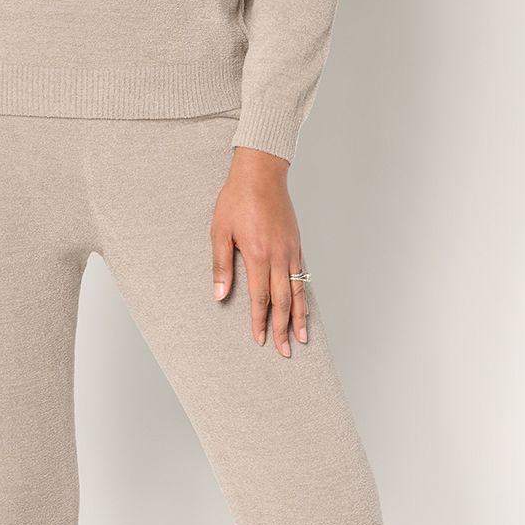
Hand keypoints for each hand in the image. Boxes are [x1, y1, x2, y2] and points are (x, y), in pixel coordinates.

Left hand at [211, 146, 307, 355]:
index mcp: (258, 256)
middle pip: (283, 301)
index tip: (261, 340)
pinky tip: (303, 305)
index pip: (260, 298)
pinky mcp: (296, 244)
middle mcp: (278, 257)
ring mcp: (291, 250)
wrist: (261, 173)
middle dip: (283, 328)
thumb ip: (221, 266)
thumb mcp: (219, 232)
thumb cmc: (237, 199)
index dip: (260, 322)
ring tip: (303, 337)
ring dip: (300, 316)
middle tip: (285, 350)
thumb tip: (219, 295)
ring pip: (298, 290)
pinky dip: (304, 294)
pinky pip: (302, 275)